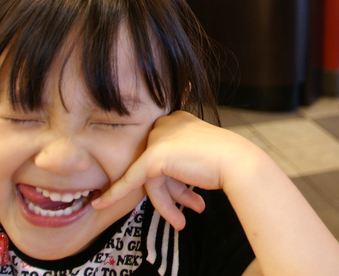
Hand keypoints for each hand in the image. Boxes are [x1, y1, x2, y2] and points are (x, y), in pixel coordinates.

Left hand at [92, 111, 259, 229]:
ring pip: (150, 178)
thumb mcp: (201, 153)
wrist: (236, 161)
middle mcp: (165, 123)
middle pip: (156, 166)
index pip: (163, 152)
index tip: (185, 195)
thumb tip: (167, 179)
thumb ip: (181, 160)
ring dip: (167, 202)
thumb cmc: (226, 159)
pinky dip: (114, 194)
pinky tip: (101, 204)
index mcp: (176, 118)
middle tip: (191, 207)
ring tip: (182, 220)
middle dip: (172, 191)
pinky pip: (129, 180)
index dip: (174, 179)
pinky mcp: (152, 157)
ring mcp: (157, 139)